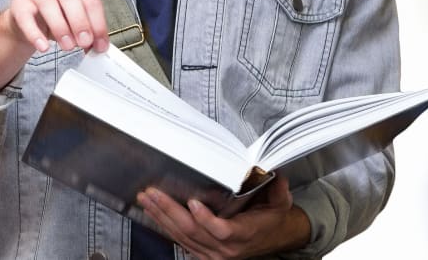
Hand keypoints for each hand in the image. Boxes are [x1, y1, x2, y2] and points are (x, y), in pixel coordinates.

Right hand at [2, 0, 109, 53]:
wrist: (28, 19)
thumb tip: (99, 47)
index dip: (97, 22)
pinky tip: (43, 47)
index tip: (100, 43)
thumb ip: (88, 33)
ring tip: (67, 46)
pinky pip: (26, 17)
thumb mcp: (76, 24)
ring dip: (60, 27)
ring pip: (48, 4)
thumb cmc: (57, 17)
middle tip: (84, 42)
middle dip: (80, 22)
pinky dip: (35, 34)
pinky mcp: (19, 3)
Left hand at [137, 176, 310, 258]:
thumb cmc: (272, 220)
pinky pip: (181, 241)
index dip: (205, 218)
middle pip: (193, 231)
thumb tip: (276, 174)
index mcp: (244, 234)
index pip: (221, 230)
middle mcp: (226, 248)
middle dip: (169, 211)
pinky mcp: (204, 254)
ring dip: (162, 217)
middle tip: (154, 194)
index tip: (193, 203)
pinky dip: (166, 226)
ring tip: (147, 200)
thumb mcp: (280, 203)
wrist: (274, 237)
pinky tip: (154, 214)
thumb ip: (279, 190)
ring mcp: (213, 253)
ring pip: (182, 237)